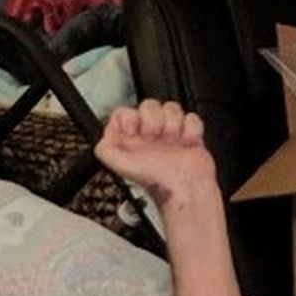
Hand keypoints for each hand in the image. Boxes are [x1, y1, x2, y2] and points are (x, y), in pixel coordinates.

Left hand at [94, 100, 215, 206]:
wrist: (183, 189)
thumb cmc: (155, 181)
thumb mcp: (119, 166)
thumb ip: (105, 150)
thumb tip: (103, 137)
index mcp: (130, 140)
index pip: (124, 113)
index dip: (131, 118)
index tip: (135, 130)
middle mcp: (148, 136)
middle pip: (149, 105)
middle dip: (154, 119)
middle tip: (154, 137)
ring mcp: (168, 134)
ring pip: (171, 108)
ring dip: (173, 124)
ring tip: (171, 141)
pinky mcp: (188, 136)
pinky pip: (192, 118)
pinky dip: (191, 129)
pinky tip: (186, 143)